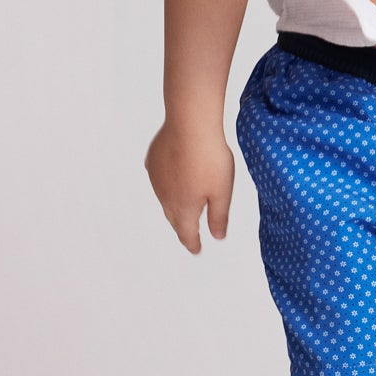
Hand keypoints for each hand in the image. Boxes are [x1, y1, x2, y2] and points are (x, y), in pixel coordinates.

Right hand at [144, 116, 234, 253]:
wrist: (190, 125)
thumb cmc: (209, 158)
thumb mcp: (222, 192)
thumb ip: (218, 217)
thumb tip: (217, 237)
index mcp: (183, 208)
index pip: (187, 234)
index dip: (193, 243)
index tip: (196, 250)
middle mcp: (165, 197)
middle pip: (174, 218)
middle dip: (182, 227)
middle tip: (189, 233)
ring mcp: (156, 178)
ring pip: (165, 198)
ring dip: (174, 204)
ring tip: (182, 206)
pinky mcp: (153, 160)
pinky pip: (160, 178)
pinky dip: (167, 182)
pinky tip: (174, 177)